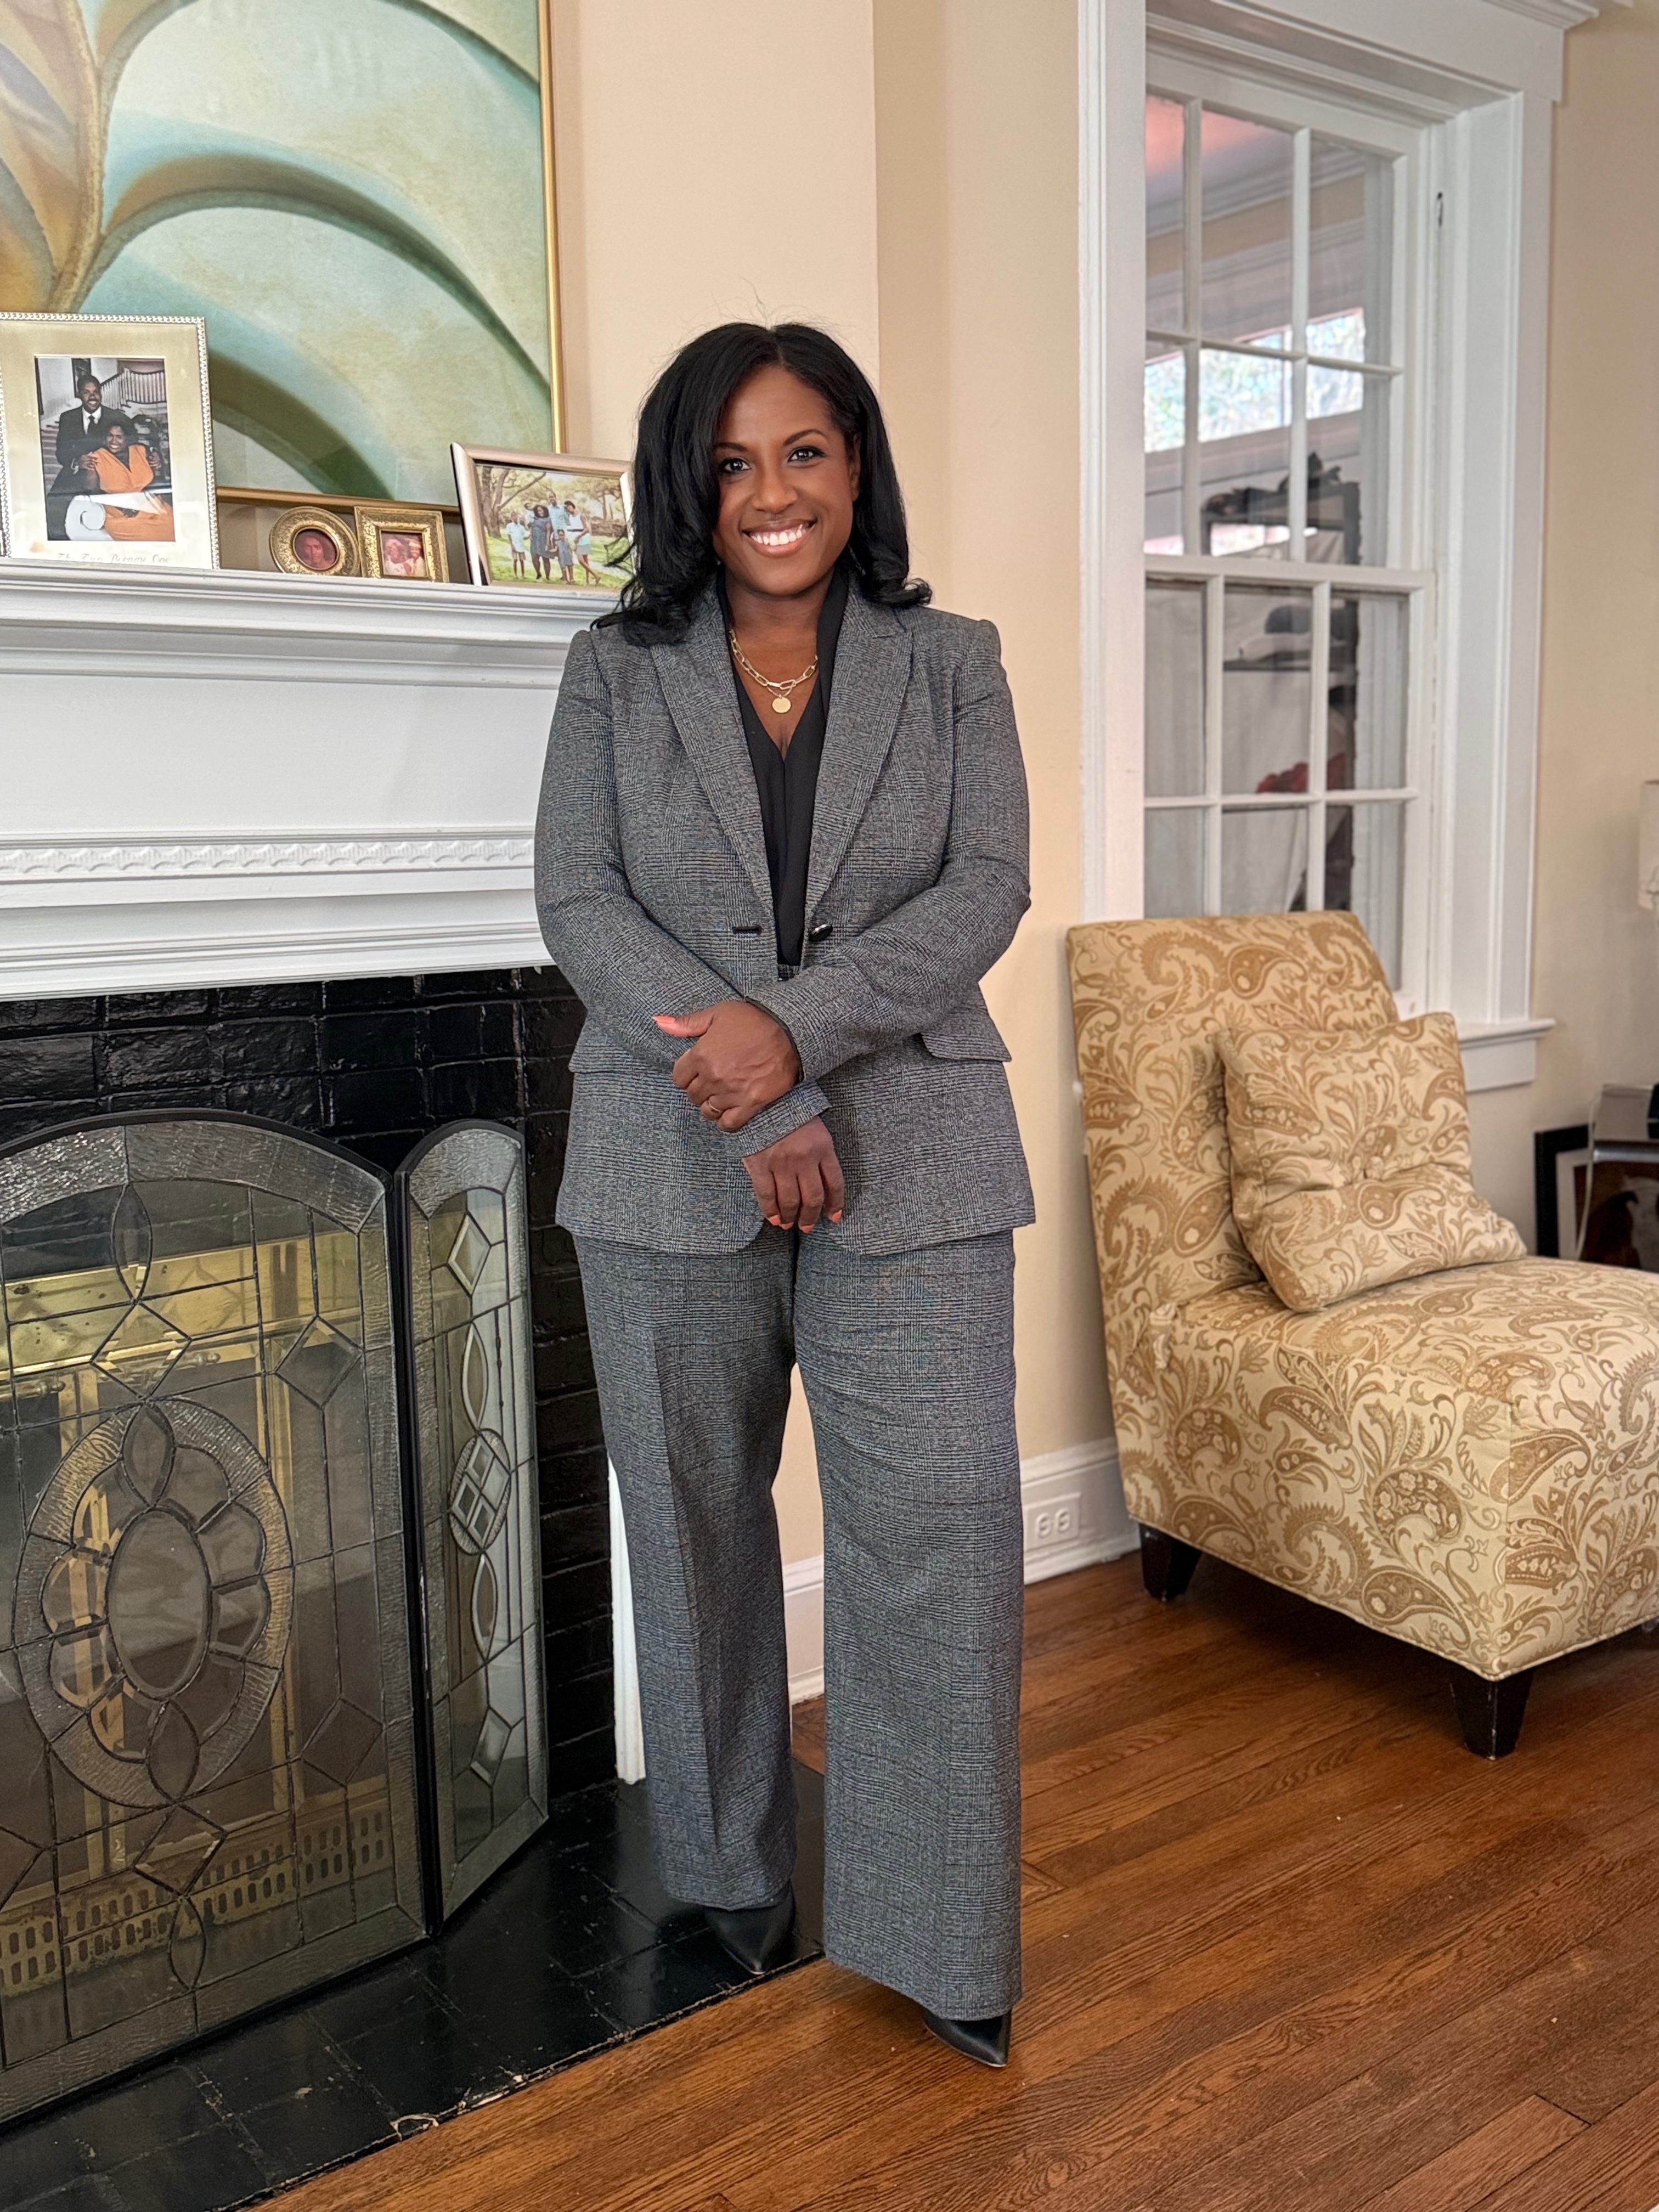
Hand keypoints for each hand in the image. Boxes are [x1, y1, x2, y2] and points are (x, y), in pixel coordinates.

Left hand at [655, 1001, 800, 1130]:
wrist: (790, 1032)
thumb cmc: (754, 1020)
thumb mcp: (718, 1013)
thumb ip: (687, 1023)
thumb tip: (659, 1022)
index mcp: (702, 1055)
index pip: (679, 1078)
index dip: (686, 1074)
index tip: (696, 1070)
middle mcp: (714, 1077)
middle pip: (693, 1096)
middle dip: (698, 1089)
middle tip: (711, 1081)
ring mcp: (732, 1092)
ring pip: (708, 1111)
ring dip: (711, 1105)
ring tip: (720, 1095)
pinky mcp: (752, 1103)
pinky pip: (729, 1123)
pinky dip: (725, 1120)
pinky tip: (729, 1110)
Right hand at [742, 1118, 844, 1231]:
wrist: (762, 1098)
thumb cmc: (791, 1112)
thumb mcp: (816, 1128)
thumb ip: (821, 1153)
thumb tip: (824, 1183)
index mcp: (823, 1147)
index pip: (835, 1183)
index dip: (836, 1203)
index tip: (835, 1217)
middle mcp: (804, 1158)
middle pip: (813, 1197)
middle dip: (811, 1216)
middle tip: (808, 1227)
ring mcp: (781, 1163)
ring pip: (790, 1200)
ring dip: (791, 1217)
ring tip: (789, 1225)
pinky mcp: (759, 1165)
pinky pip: (767, 1194)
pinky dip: (771, 1210)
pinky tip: (774, 1219)